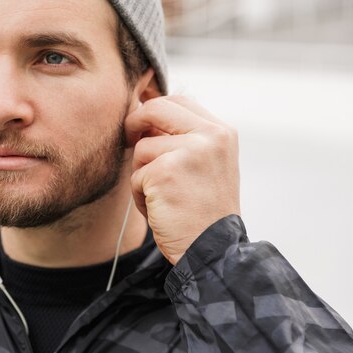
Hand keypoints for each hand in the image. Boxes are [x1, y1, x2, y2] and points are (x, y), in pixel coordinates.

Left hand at [125, 96, 240, 264]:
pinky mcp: (166, 172)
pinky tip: (160, 209)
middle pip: (156, 109)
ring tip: (163, 197)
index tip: (143, 128)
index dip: (153, 111)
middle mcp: (210, 136)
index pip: (178, 101)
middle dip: (135, 124)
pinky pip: (136, 175)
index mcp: (222, 132)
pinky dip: (140, 195)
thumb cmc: (203, 212)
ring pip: (142, 148)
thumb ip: (183, 139)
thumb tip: (143, 117)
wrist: (213, 251)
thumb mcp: (204, 166)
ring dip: (142, 174)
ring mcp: (189, 151)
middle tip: (130, 141)